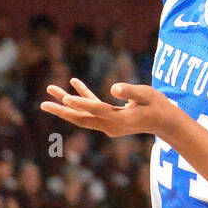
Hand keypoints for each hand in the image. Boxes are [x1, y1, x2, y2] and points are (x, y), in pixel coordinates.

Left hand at [41, 78, 175, 137]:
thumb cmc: (158, 106)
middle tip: (42, 104)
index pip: (96, 110)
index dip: (81, 102)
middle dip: (61, 110)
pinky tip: (73, 83)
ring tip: (50, 89)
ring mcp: (108, 123)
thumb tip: (114, 88)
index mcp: (119, 120)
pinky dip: (83, 96)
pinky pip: (92, 107)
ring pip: (82, 113)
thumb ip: (131, 91)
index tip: (65, 98)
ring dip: (66, 102)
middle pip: (80, 118)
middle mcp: (109, 125)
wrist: (164, 122)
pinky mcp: (109, 118)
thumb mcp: (148, 95)